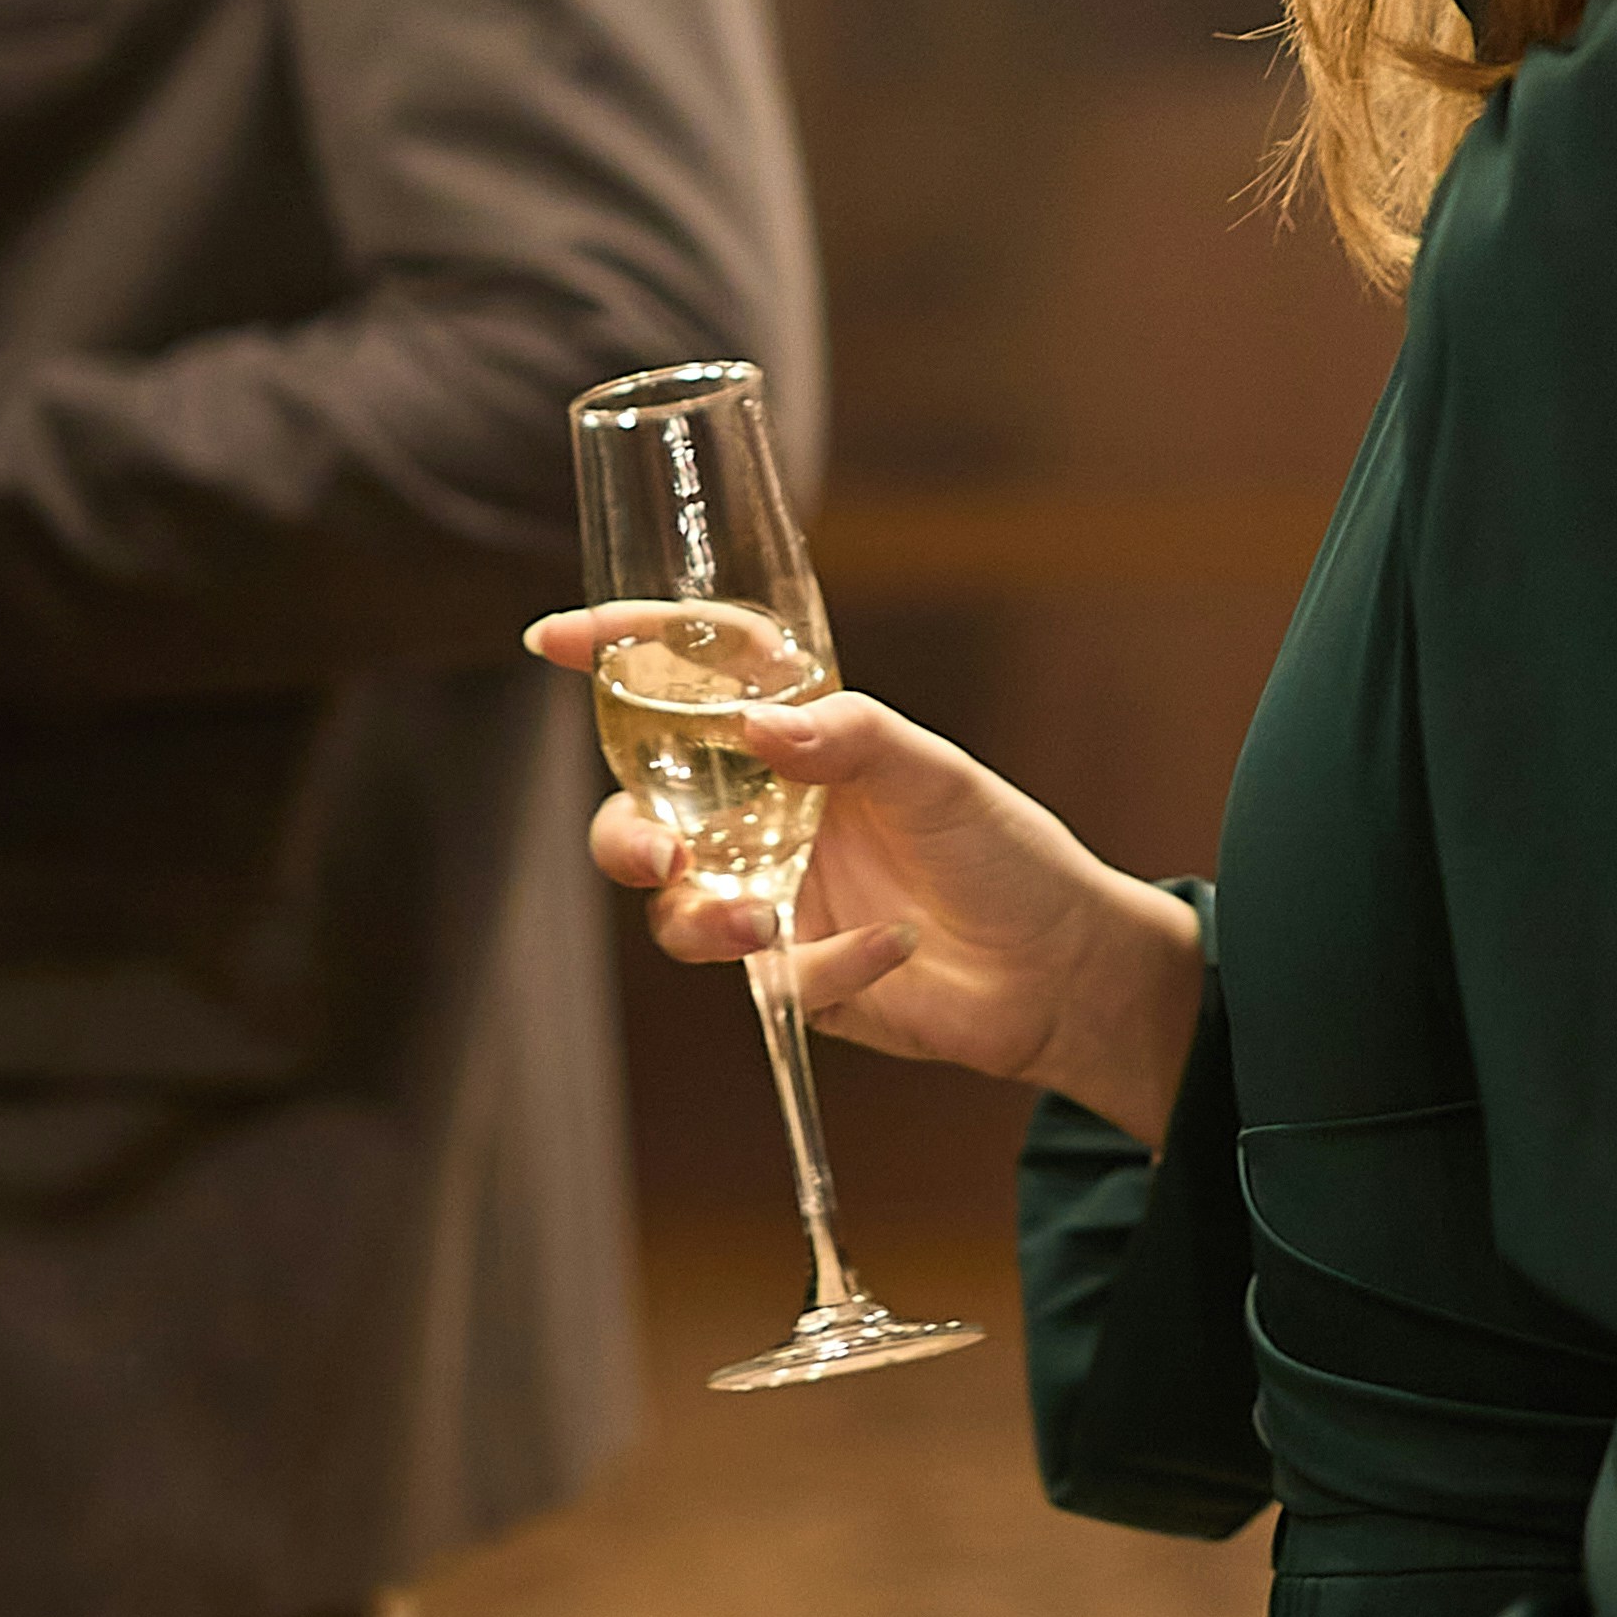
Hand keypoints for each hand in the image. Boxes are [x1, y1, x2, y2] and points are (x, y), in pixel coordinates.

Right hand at [523, 625, 1202, 1145]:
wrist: (1059, 972)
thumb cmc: (1004, 853)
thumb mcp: (937, 776)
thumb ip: (851, 741)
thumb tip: (757, 728)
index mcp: (797, 744)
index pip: (692, 683)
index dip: (622, 653)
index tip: (556, 639)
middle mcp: (766, 817)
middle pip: (644, 813)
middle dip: (624, 834)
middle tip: (657, 853)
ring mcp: (771, 898)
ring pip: (677, 909)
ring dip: (703, 916)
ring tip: (764, 923)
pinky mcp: (793, 977)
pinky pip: (769, 976)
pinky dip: (827, 966)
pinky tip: (893, 948)